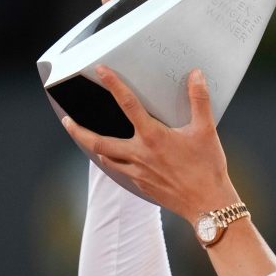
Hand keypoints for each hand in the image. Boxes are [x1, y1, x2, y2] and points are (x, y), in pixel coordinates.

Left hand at [62, 65, 240, 224]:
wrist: (207, 205)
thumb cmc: (207, 168)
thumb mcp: (206, 130)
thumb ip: (199, 100)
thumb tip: (196, 76)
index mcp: (153, 137)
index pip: (128, 105)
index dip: (114, 85)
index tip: (101, 71)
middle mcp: (139, 154)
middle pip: (98, 142)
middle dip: (78, 130)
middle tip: (67, 121)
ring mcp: (138, 173)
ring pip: (106, 159)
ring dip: (95, 147)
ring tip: (89, 139)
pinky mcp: (142, 185)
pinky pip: (122, 172)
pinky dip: (117, 163)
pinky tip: (120, 160)